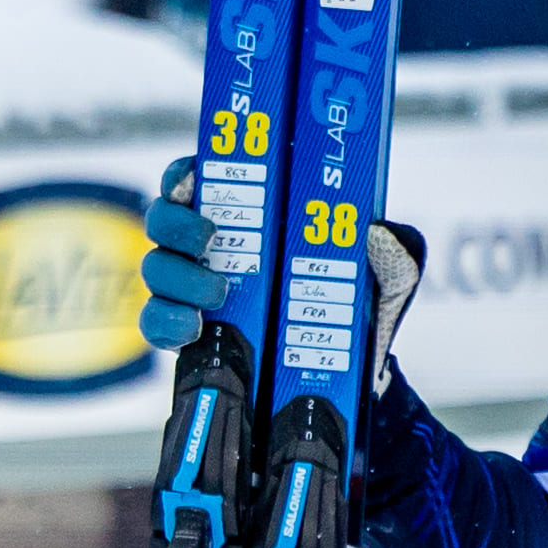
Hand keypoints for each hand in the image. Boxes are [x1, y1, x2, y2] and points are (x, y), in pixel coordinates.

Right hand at [138, 157, 414, 383]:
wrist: (344, 371)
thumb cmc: (358, 306)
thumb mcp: (386, 276)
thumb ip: (393, 253)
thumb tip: (376, 233)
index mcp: (252, 215)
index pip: (199, 178)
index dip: (184, 175)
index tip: (194, 181)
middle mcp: (211, 245)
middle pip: (163, 218)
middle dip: (177, 224)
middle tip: (210, 239)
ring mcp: (190, 286)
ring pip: (155, 268)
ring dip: (179, 277)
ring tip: (218, 295)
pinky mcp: (183, 329)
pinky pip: (153, 321)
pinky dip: (165, 323)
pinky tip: (193, 328)